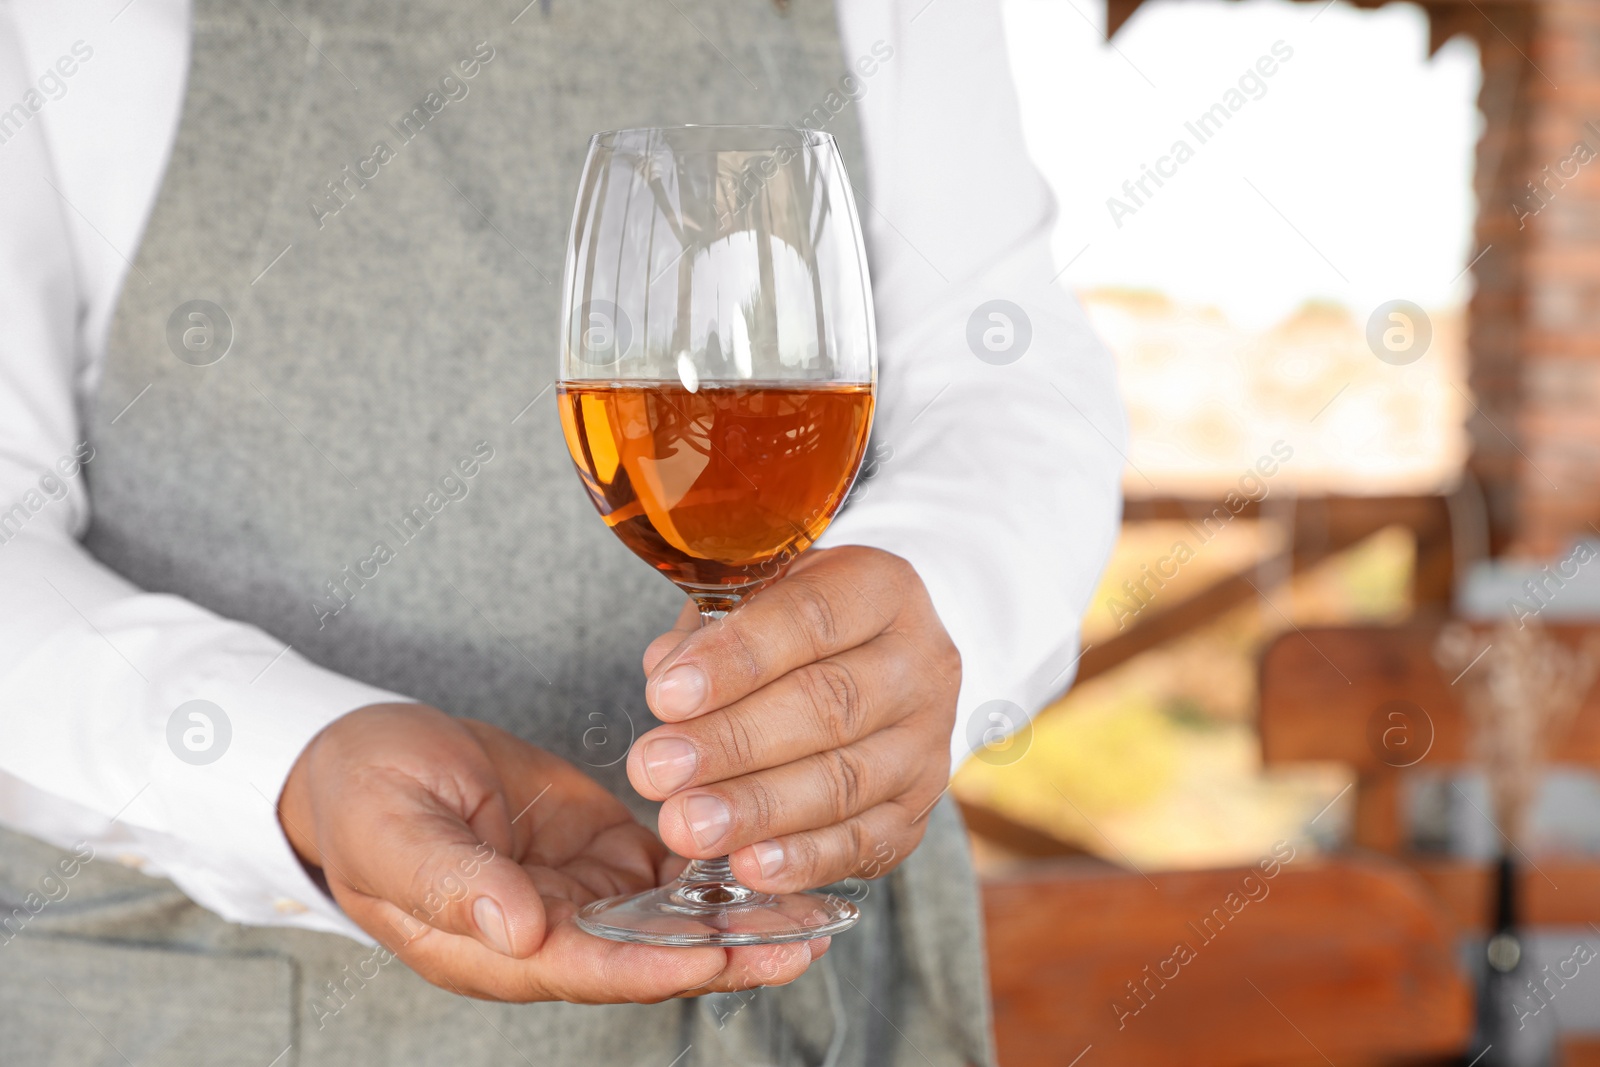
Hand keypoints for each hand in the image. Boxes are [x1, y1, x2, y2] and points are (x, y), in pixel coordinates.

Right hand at [278, 704, 820, 1001]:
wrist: (367, 756)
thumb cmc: (361, 798)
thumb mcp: (392, 832)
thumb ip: (449, 882)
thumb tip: (515, 928)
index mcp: (491, 946)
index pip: (590, 968)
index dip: (657, 967)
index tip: (721, 956)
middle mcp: (547, 932)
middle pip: (650, 956)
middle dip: (728, 952)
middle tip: (804, 941)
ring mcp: (578, 894)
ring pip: (671, 919)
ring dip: (737, 917)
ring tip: (813, 908)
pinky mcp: (600, 851)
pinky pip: (668, 871)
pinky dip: (718, 868)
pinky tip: (772, 855)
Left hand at [628, 546, 958, 892]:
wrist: (884, 662)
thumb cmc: (801, 624)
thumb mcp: (760, 594)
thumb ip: (713, 626)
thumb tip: (665, 670)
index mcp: (882, 589)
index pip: (809, 619)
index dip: (735, 659)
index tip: (664, 695)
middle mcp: (919, 664)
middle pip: (828, 706)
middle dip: (733, 743)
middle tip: (657, 768)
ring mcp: (927, 742)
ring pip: (845, 781)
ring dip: (757, 809)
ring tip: (687, 824)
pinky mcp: (919, 809)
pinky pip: (867, 842)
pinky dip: (806, 859)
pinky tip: (748, 867)